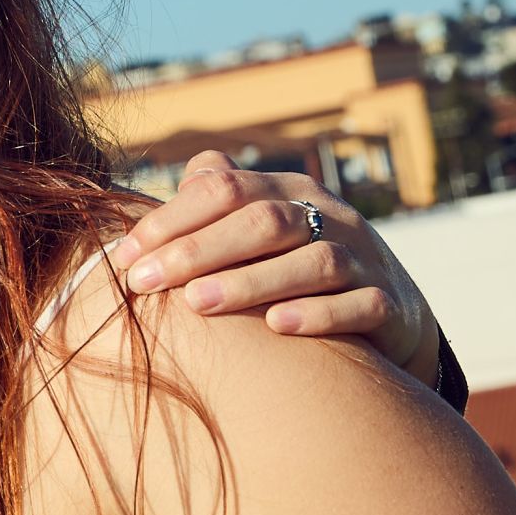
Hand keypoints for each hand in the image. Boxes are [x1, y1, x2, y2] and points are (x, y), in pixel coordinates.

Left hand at [107, 151, 440, 378]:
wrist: (391, 314)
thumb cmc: (296, 270)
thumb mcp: (261, 232)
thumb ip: (212, 210)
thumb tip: (149, 199)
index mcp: (290, 193)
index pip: (226, 189)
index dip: (171, 219)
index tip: (123, 257)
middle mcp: (331, 218)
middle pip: (265, 221)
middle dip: (198, 250)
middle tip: (144, 282)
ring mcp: (365, 260)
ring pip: (314, 261)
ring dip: (252, 281)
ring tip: (199, 302)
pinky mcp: (389, 305)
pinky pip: (360, 305)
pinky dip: (319, 314)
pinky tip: (276, 326)